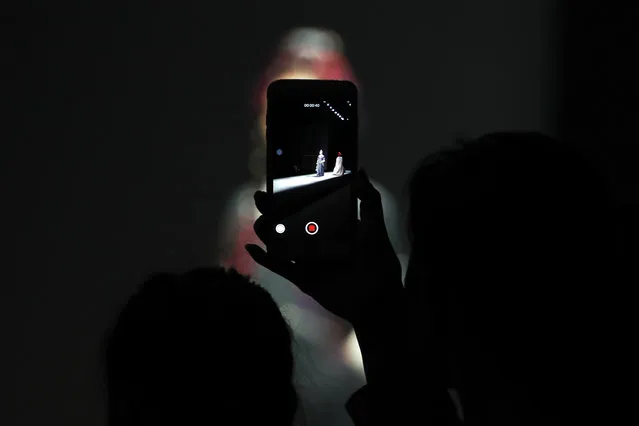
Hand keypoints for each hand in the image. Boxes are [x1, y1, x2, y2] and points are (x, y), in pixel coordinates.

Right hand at [245, 170, 402, 327]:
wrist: (378, 300)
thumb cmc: (379, 263)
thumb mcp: (375, 229)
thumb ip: (369, 201)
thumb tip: (360, 172)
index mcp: (333, 226)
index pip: (310, 206)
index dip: (294, 195)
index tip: (281, 182)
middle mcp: (318, 240)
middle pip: (290, 222)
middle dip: (274, 210)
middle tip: (260, 198)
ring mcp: (308, 259)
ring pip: (281, 243)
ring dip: (267, 232)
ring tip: (260, 223)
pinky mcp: (303, 277)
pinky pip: (280, 267)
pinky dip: (266, 258)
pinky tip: (253, 248)